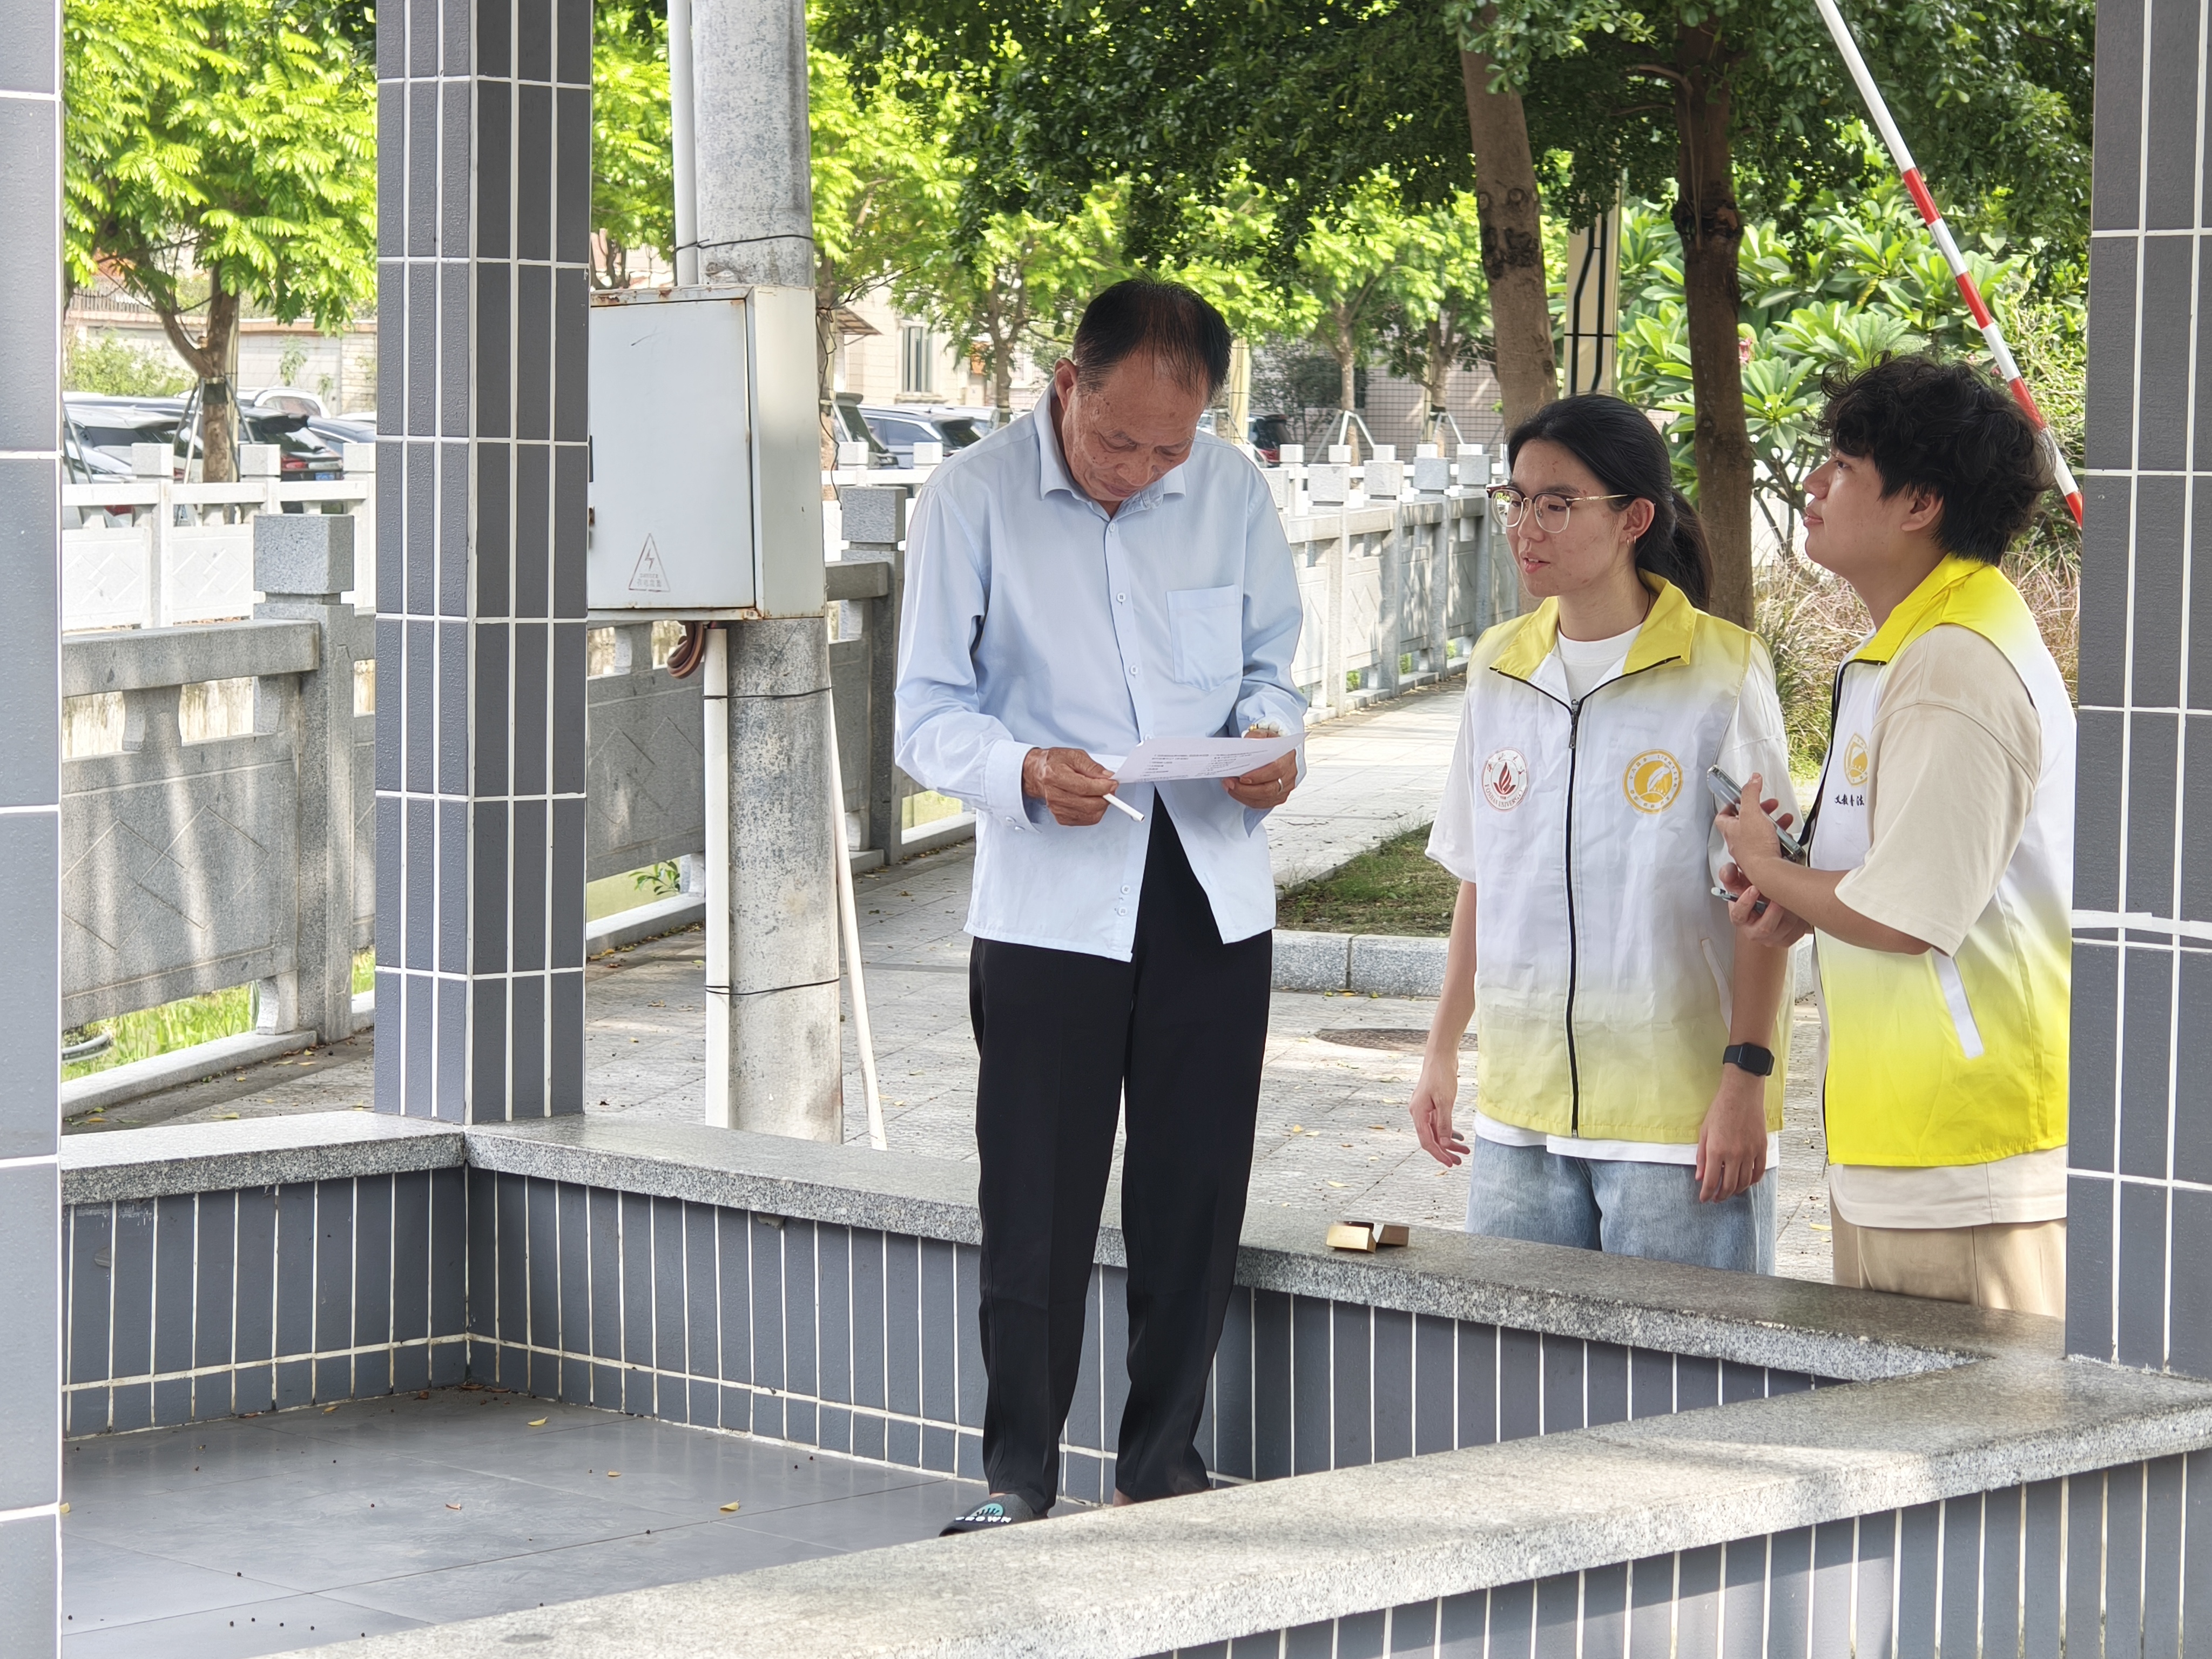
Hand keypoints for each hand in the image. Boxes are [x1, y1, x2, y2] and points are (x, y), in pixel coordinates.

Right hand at [1022, 747, 1118, 826]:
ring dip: (1101, 805)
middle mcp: (1054, 795)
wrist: (1039, 774)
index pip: (1084, 788)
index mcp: (1055, 776)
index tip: (1113, 784)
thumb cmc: (1055, 763)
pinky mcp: (1061, 818)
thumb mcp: (1074, 756)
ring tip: (1099, 793)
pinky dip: (1094, 812)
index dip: (1103, 787)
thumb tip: (1107, 778)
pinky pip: (1086, 820)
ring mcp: (1057, 809)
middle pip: (1089, 805)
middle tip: (1109, 789)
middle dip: (1105, 797)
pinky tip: (1090, 801)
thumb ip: (1092, 767)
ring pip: (1090, 815)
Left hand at [1225, 725, 1298, 809]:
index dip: (1259, 776)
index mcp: (1287, 757)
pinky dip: (1248, 800)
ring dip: (1244, 796)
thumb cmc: (1270, 744)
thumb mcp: (1263, 735)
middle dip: (1246, 789)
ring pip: (1265, 799)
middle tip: (1230, 783)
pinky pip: (1263, 804)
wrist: (1277, 750)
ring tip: (1230, 787)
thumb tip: (1245, 745)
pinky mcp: (1279, 796)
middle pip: (1270, 789)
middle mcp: (1289, 774)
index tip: (1242, 777)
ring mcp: (1285, 787)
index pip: (1276, 769)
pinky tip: (1237, 793)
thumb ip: (1255, 737)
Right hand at [1410, 1060, 1469, 1166]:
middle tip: (1458, 1162)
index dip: (1438, 1154)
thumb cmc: (1441, 1075)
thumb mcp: (1445, 1101)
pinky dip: (1448, 1132)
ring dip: (1448, 1143)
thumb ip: (1444, 1124)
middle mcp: (1418, 1113)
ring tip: (1463, 1152)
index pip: (1426, 1141)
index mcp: (1418, 1113)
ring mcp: (1424, 1109)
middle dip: (1445, 1151)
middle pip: (1431, 1138)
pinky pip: (1438, 1124)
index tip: (1449, 1163)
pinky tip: (1459, 1137)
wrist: (1440, 1056)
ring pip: (1436, 1132)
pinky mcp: (1431, 1105)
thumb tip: (1445, 1144)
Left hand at [1695, 1066, 1768, 1201]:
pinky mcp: (1762, 1148)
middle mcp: (1734, 1155)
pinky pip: (1759, 1172)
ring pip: (1745, 1182)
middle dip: (1721, 1196)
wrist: (1741, 1096)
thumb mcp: (1704, 1133)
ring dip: (1736, 1191)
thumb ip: (1702, 1157)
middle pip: (1729, 1186)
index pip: (1711, 1181)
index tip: (1704, 1200)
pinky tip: (1746, 1183)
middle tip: (1716, 1199)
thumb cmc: (1719, 1112)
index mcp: (1716, 1151)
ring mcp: (1750, 1152)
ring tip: (1729, 1192)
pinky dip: (1752, 1181)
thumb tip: (1700, 1178)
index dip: (1706, 1194)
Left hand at [1714, 769, 1786, 871]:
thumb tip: (1752, 779)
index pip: (1724, 815)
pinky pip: (1772, 843)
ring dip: (1773, 823)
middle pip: (1746, 821)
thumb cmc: (1756, 847)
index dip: (1732, 805)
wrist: (1768, 871)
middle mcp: (1738, 841)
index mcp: (1731, 830)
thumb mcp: (1751, 812)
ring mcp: (1751, 851)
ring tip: (1783, 819)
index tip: (1742, 797)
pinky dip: (1780, 837)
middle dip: (1760, 811)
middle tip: (1769, 805)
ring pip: (1761, 832)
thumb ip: (1750, 793)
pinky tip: (1787, 835)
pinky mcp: (1765, 858)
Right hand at [1718, 865, 1813, 946]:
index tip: (1754, 889)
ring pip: (1785, 929)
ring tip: (1791, 899)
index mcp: (1739, 918)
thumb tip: (1728, 870)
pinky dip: (1800, 919)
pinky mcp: (1786, 940)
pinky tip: (1796, 909)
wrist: (1765, 907)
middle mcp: (1754, 932)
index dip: (1746, 902)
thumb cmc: (1752, 896)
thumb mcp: (1738, 883)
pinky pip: (1797, 932)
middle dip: (1774, 911)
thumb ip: (1730, 874)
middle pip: (1765, 928)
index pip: (1739, 915)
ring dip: (1790, 912)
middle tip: (1779, 897)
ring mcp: (1770, 938)